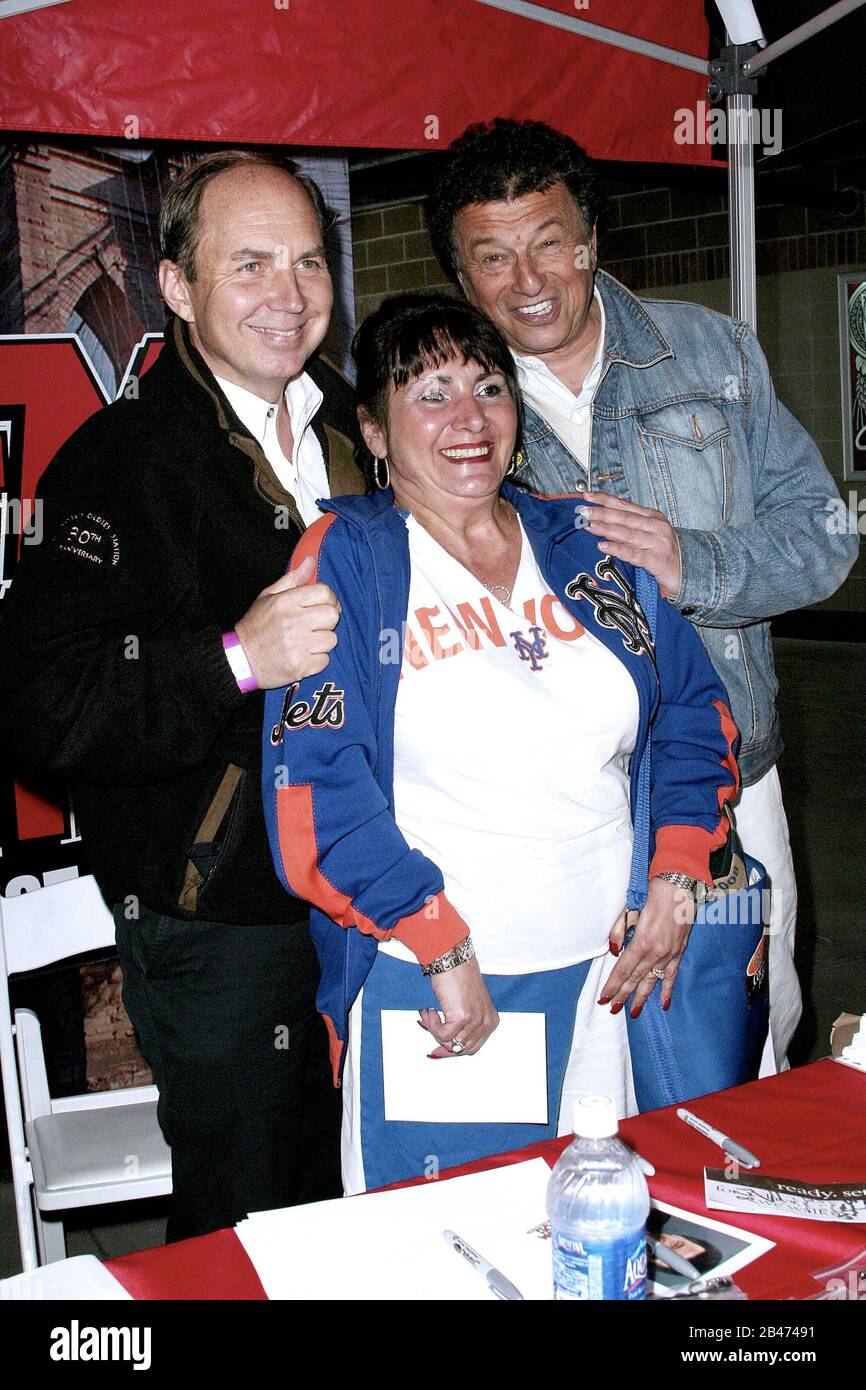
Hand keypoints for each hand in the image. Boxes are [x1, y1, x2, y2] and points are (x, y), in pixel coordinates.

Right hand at [235, 554, 340, 688]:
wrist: (240, 659)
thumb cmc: (257, 625)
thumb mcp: (269, 596)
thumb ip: (292, 578)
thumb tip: (311, 560)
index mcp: (286, 602)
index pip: (325, 592)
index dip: (329, 599)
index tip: (323, 605)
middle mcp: (294, 622)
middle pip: (332, 615)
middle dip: (326, 620)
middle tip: (315, 625)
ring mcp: (298, 646)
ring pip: (331, 639)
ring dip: (322, 641)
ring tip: (307, 642)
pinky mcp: (300, 667)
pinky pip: (324, 660)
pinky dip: (317, 660)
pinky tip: (303, 656)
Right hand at [418, 956, 498, 1057]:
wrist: (451, 959)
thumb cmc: (456, 977)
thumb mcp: (466, 1005)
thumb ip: (463, 1026)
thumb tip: (447, 1048)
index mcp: (491, 1020)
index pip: (473, 1048)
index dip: (452, 1049)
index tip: (437, 1048)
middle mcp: (487, 1022)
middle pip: (462, 1049)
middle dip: (442, 1042)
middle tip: (428, 1028)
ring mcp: (476, 1020)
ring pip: (450, 1044)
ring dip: (434, 1030)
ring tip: (427, 1014)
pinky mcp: (463, 1017)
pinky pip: (442, 1034)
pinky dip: (431, 1025)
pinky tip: (428, 1010)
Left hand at [580, 492, 681, 598]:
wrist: (689, 573)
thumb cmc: (665, 554)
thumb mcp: (649, 535)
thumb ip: (629, 528)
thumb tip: (601, 521)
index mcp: (653, 517)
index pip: (624, 505)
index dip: (605, 499)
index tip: (586, 495)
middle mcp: (656, 527)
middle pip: (624, 517)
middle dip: (601, 513)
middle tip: (582, 511)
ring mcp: (658, 543)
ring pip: (628, 533)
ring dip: (606, 528)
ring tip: (589, 526)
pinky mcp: (657, 560)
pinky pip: (633, 554)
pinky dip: (617, 549)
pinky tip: (603, 546)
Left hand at [599, 877, 694, 1015]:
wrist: (679, 886)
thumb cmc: (652, 894)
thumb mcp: (630, 910)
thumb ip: (619, 931)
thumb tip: (614, 951)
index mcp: (641, 942)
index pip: (623, 969)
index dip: (613, 985)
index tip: (604, 997)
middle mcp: (656, 952)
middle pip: (636, 978)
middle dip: (623, 995)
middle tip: (613, 1009)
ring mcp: (669, 953)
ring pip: (652, 980)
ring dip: (642, 997)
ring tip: (633, 1012)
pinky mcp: (679, 951)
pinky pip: (672, 975)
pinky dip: (667, 990)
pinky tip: (664, 1004)